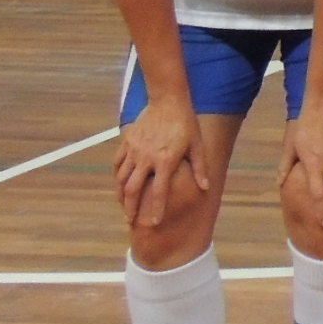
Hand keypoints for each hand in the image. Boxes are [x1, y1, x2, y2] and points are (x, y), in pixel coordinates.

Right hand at [113, 100, 208, 226]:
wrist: (168, 100)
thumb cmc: (186, 123)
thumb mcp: (197, 145)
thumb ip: (200, 167)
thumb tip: (205, 188)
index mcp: (165, 160)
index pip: (158, 191)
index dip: (155, 209)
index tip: (153, 223)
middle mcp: (146, 158)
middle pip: (132, 189)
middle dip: (130, 207)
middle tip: (131, 220)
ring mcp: (134, 150)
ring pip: (121, 178)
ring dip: (121, 194)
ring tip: (124, 205)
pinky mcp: (126, 142)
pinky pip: (117, 163)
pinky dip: (117, 176)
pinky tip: (119, 183)